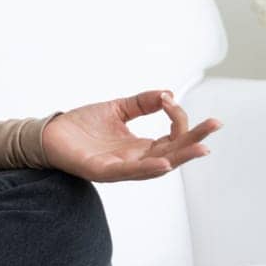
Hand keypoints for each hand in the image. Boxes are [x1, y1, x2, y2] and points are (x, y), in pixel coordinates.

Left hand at [41, 90, 220, 181]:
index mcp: (140, 147)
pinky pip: (129, 171)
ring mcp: (120, 167)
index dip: (177, 118)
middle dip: (195, 140)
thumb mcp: (117, 109)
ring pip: (156, 165)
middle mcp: (134, 159)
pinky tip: (163, 161)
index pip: (172, 137)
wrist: (49, 134)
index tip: (171, 99)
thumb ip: (142, 103)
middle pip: (173, 152)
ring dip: (179, 156)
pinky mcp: (102, 170)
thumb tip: (167, 94)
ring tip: (200, 147)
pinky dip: (147, 167)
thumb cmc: (81, 127)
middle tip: (215, 125)